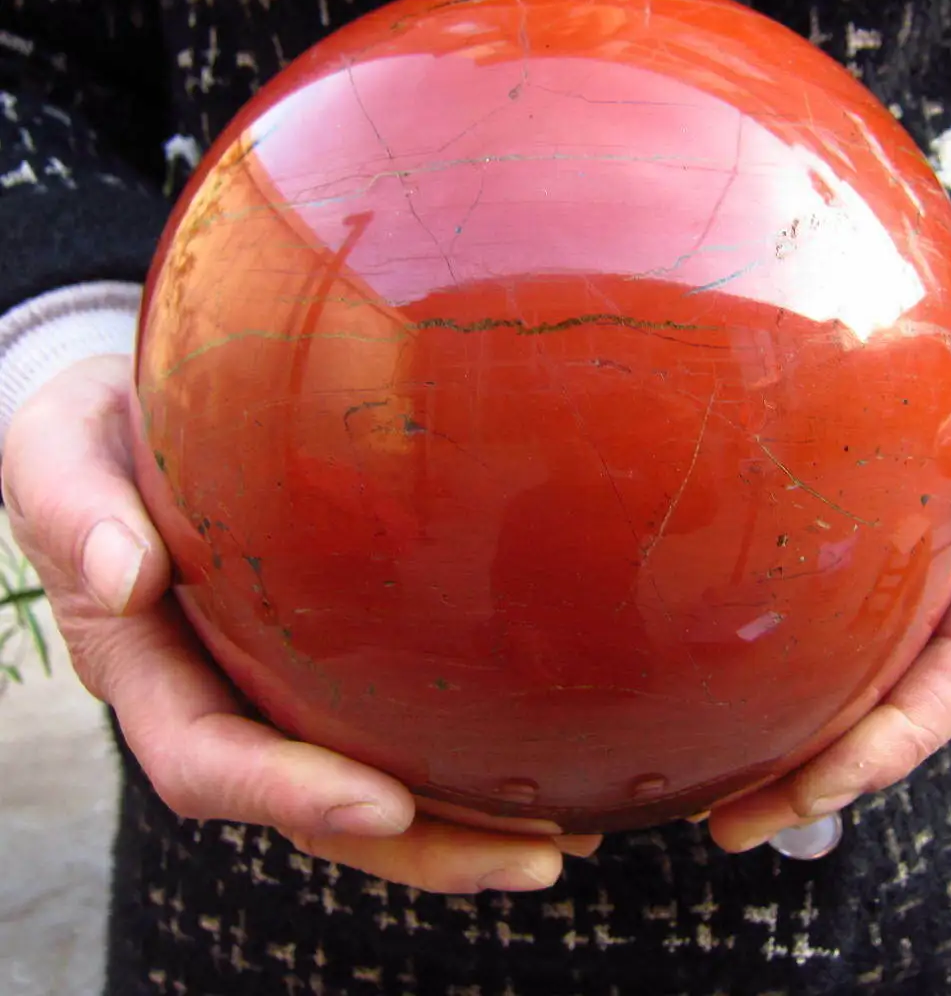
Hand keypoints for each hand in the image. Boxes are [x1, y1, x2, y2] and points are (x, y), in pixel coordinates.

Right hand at [1, 355, 597, 891]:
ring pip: (369, 777)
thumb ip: (75, 510)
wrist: (130, 415)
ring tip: (568, 833)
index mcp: (148, 666)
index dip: (292, 796)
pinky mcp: (325, 653)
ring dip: (464, 820)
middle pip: (314, 805)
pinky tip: (543, 757)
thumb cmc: (95, 436)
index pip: (211, 760)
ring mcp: (276, 682)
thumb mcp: (59, 453)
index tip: (388, 807)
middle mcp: (219, 695)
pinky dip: (464, 749)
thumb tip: (125, 575)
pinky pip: (392, 713)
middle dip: (421, 846)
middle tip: (535, 857)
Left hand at [706, 206, 950, 852]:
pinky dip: (800, 663)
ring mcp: (937, 555)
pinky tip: (731, 681)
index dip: (901, 734)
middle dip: (832, 769)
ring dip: (805, 737)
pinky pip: (850, 612)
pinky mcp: (895, 525)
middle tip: (734, 820)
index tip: (822, 785)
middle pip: (912, 696)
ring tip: (716, 786)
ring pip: (875, 668)